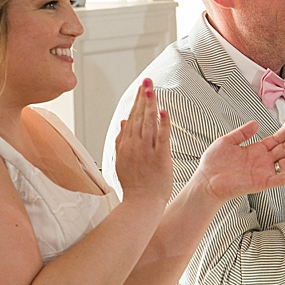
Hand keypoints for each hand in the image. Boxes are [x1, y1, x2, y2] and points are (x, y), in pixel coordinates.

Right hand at [113, 79, 173, 209]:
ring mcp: (147, 151)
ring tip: (153, 89)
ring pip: (148, 123)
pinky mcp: (160, 158)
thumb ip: (121, 141)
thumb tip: (123, 123)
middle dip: (143, 97)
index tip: (141, 88)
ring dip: (151, 104)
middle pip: (139, 116)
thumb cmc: (134, 185)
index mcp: (125, 145)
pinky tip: (164, 112)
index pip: (132, 118)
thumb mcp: (121, 162)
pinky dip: (162, 124)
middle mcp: (134, 146)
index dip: (137, 102)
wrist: (141, 203)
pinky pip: (162, 138)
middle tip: (147, 81)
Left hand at [193, 118, 284, 205]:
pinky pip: (281, 180)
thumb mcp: (227, 141)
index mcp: (255, 150)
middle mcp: (262, 161)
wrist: (206, 181)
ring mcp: (264, 171)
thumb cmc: (213, 165)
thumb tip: (255, 123)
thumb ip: (242, 132)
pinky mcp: (262, 182)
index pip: (276, 138)